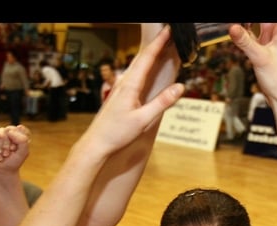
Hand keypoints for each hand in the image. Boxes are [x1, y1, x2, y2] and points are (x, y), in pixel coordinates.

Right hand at [0, 125, 30, 169]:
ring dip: (0, 147)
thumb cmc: (13, 161)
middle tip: (7, 154)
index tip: (16, 150)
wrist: (1, 170)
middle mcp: (9, 131)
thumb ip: (22, 140)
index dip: (18, 141)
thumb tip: (9, 131)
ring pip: (0, 134)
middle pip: (9, 130)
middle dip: (8, 145)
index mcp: (20, 133)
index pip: (21, 129)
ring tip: (1, 154)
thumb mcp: (23, 152)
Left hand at [82, 25, 183, 156]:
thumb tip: (180, 87)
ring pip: (137, 65)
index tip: (168, 30)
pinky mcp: (119, 94)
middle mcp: (124, 82)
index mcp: (130, 85)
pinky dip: (143, 65)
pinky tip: (146, 68)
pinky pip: (134, 74)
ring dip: (150, 53)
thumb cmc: (116, 133)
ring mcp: (120, 87)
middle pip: (142, 57)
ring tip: (161, 46)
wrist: (97, 143)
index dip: (159, 43)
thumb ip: (162, 103)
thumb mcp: (143, 120)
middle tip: (168, 33)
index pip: (147, 58)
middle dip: (156, 44)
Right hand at [228, 23, 276, 109]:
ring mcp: (269, 38)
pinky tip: (235, 31)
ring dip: (246, 24)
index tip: (246, 22)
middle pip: (261, 19)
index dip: (257, 18)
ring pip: (255, 23)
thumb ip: (245, 41)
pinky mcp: (262, 46)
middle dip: (248, 21)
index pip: (272, 15)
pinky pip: (250, 33)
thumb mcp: (260, 58)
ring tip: (234, 27)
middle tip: (237, 25)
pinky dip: (243, 31)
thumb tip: (232, 27)